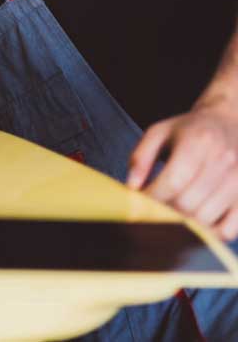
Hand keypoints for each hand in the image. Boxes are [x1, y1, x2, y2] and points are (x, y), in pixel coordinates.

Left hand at [127, 104, 237, 239]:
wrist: (229, 124)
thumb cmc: (187, 131)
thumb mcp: (158, 133)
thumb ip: (140, 158)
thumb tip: (132, 189)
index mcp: (198, 141)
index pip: (174, 180)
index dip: (152, 197)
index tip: (137, 203)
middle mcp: (223, 162)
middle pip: (187, 204)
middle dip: (163, 212)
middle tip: (150, 211)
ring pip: (204, 220)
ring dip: (181, 225)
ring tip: (169, 215)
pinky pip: (227, 231)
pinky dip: (207, 235)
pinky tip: (193, 225)